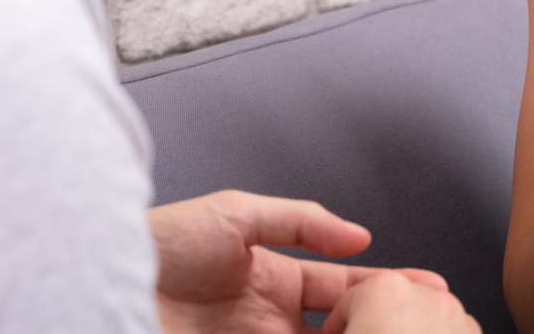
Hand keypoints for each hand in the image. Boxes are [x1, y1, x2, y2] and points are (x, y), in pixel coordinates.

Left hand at [150, 190, 450, 333]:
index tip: (428, 296)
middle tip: (421, 326)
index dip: (384, 292)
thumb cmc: (158, 242)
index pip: (340, 289)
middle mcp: (265, 321)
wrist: (104, 275)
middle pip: (337, 332)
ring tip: (391, 333)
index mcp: (271, 278)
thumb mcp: (235, 212)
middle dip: (378, 329)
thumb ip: (299, 221)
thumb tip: (357, 236)